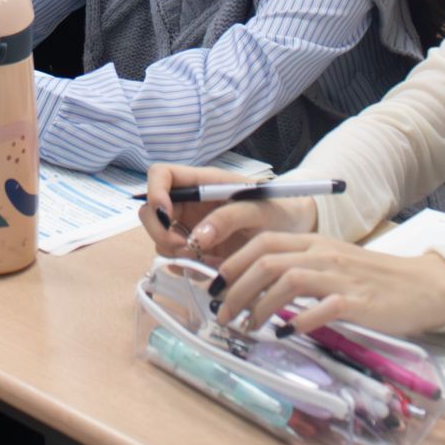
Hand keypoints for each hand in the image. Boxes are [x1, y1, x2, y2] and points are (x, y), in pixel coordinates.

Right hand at [137, 163, 315, 260]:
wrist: (293, 233)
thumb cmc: (277, 210)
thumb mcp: (259, 209)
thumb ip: (229, 217)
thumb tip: (197, 237)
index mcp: (202, 182)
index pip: (161, 175)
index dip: (155, 191)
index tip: (166, 214)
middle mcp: (190, 204)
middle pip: (151, 211)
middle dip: (160, 232)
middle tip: (185, 248)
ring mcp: (190, 229)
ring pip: (161, 240)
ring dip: (176, 253)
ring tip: (208, 260)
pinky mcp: (197, 252)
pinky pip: (178, 261)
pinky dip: (188, 269)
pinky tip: (212, 268)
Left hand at [211, 232, 444, 337]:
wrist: (422, 285)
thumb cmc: (373, 278)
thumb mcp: (332, 263)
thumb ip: (300, 267)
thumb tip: (257, 285)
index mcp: (314, 241)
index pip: (263, 241)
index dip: (233, 262)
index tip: (214, 285)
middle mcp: (323, 254)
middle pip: (268, 261)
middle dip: (237, 288)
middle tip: (222, 314)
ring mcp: (341, 276)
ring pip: (288, 280)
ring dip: (260, 305)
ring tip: (247, 326)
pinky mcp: (359, 301)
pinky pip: (322, 308)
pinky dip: (299, 320)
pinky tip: (286, 333)